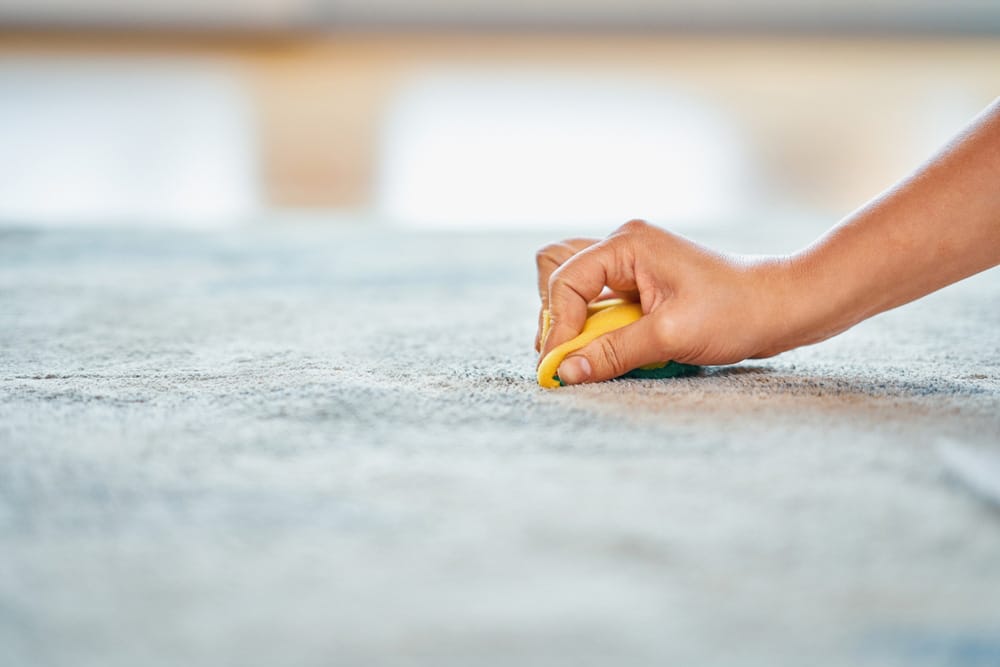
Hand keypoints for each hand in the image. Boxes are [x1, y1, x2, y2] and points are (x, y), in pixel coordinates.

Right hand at [537, 220, 794, 384]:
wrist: (782, 307)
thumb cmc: (735, 312)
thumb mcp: (670, 336)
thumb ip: (613, 353)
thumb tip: (566, 372)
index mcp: (627, 245)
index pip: (565, 281)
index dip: (558, 326)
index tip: (560, 366)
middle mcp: (623, 247)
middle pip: (557, 269)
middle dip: (555, 314)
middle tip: (566, 353)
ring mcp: (631, 264)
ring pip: (574, 284)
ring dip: (572, 320)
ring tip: (584, 352)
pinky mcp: (640, 284)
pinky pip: (598, 300)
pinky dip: (593, 325)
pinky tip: (607, 348)